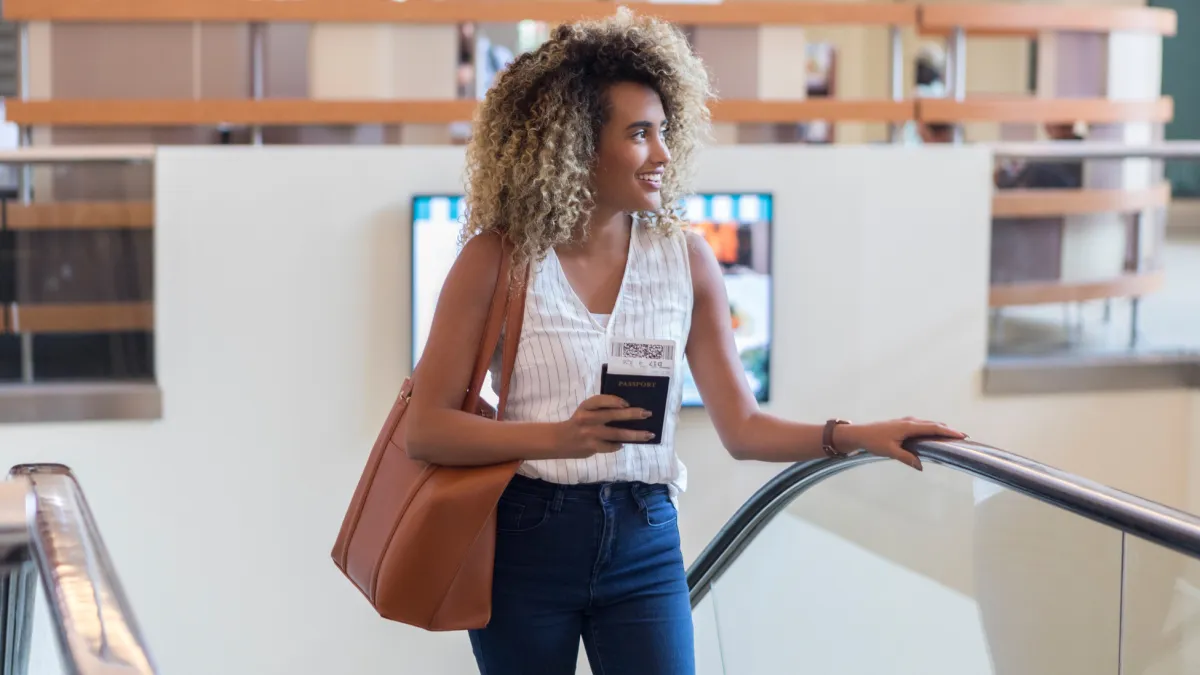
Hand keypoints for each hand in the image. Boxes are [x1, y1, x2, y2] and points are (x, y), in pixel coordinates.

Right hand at [554, 395, 654, 458]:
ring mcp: (590, 434)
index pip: (600, 400)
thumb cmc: (577, 423)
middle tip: (647, 414)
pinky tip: (624, 444)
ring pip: (617, 434)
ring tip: (648, 435)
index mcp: (585, 407)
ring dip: (635, 434)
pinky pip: (611, 446)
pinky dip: (619, 445)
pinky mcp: (592, 447)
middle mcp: (587, 419)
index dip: (614, 400)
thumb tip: (627, 410)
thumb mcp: (585, 411)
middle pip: (613, 415)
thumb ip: (601, 409)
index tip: (627, 403)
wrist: (559, 441)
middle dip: (632, 414)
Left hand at [837, 417, 966, 471]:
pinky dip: (931, 429)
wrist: (859, 433)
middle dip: (948, 430)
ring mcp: (906, 422)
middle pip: (933, 424)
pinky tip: (934, 436)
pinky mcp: (903, 424)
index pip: (933, 428)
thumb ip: (907, 458)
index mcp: (908, 426)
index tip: (961, 435)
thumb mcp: (890, 451)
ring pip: (927, 424)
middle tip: (963, 437)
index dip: (948, 431)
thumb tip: (921, 466)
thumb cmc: (874, 442)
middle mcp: (909, 421)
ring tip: (952, 437)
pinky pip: (922, 425)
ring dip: (940, 429)